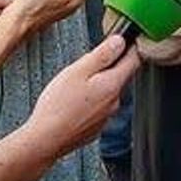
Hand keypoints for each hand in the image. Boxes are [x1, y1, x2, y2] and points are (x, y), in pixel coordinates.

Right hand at [26, 35, 140, 158]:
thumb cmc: (58, 106)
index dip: (129, 47)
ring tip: (74, 85)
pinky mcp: (95, 127)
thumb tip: (120, 42)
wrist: (46, 140)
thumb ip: (102, 55)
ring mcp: (106, 117)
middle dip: (108, 66)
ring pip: (107, 92)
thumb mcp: (78, 71)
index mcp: (113, 85)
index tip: (122, 41)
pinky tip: (72, 102)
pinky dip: (90, 101)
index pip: (134, 60)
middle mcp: (115, 102)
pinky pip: (98, 107)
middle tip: (86, 63)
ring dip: (97, 84)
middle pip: (120, 76)